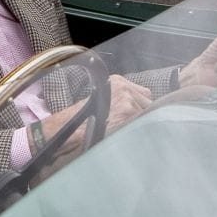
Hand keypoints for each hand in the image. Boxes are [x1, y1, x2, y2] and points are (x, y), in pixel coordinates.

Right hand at [27, 74, 158, 156]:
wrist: (68, 129)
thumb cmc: (80, 120)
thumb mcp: (101, 101)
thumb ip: (121, 100)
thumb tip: (141, 110)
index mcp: (116, 81)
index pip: (144, 93)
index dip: (140, 106)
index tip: (135, 116)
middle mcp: (123, 86)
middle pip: (148, 102)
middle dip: (142, 114)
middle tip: (129, 125)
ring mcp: (127, 99)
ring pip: (147, 113)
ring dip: (139, 123)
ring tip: (125, 131)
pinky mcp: (127, 112)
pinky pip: (142, 122)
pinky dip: (137, 130)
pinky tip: (125, 135)